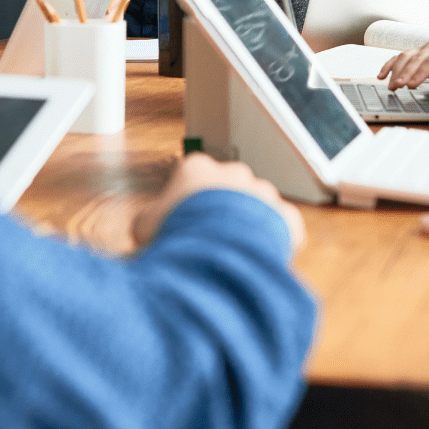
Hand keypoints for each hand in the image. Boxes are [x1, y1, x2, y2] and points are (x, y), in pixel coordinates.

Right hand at [133, 154, 305, 253]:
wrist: (220, 255)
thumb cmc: (177, 237)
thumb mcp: (144, 228)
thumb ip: (148, 219)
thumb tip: (146, 225)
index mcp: (197, 168)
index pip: (191, 178)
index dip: (185, 204)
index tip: (182, 226)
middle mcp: (232, 172)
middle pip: (225, 190)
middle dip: (219, 212)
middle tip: (208, 242)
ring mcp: (262, 192)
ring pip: (254, 207)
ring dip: (246, 226)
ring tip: (232, 255)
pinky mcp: (285, 215)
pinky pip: (279, 227)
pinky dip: (272, 242)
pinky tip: (255, 260)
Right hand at [378, 41, 428, 90]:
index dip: (421, 73)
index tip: (412, 84)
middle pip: (415, 58)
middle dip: (405, 73)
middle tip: (398, 86)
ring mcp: (423, 48)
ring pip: (405, 57)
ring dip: (396, 71)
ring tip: (392, 86)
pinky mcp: (415, 53)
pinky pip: (399, 58)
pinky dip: (390, 66)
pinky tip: (382, 75)